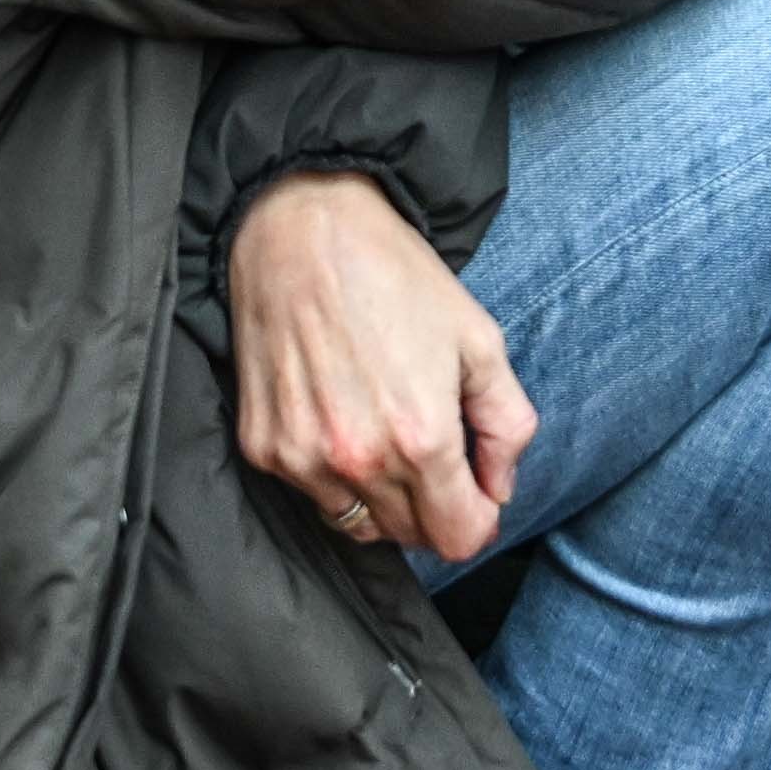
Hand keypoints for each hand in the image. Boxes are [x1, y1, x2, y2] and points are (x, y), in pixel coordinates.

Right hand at [227, 169, 534, 563]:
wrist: (302, 230)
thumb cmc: (396, 277)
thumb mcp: (481, 339)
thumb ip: (507, 425)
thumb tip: (498, 488)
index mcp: (421, 438)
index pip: (458, 539)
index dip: (477, 520)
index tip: (476, 493)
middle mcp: (357, 461)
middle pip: (409, 537)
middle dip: (433, 507)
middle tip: (434, 451)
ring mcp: (302, 458)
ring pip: (359, 524)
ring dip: (382, 498)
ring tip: (385, 430)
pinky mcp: (262, 446)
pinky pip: (311, 494)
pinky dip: (333, 474)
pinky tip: (341, 416)